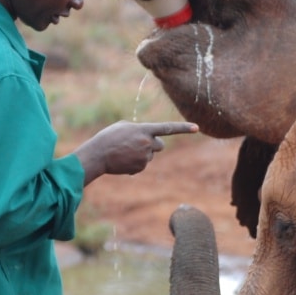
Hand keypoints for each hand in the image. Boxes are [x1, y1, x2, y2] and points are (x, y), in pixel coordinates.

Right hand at [75, 120, 198, 184]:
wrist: (98, 155)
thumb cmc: (109, 137)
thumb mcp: (124, 126)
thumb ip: (140, 129)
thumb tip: (149, 136)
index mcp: (144, 129)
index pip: (168, 128)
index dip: (184, 128)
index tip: (197, 128)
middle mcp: (147, 143)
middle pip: (160, 145)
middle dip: (154, 145)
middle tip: (139, 144)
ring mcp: (144, 156)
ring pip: (150, 155)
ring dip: (142, 154)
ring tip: (125, 152)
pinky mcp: (140, 167)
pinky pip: (143, 164)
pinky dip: (135, 163)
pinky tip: (123, 161)